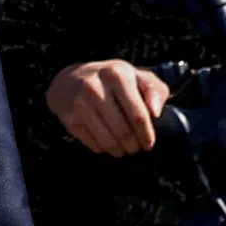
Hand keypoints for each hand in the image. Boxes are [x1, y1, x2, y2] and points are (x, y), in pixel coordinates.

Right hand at [46, 60, 169, 156]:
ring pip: (108, 141)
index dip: (146, 133)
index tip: (149, 143)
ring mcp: (81, 104)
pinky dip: (104, 149)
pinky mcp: (71, 120)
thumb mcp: (135, 75)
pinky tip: (108, 143)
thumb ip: (154, 90)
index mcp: (117, 75)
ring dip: (120, 150)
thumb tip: (156, 112)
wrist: (70, 80)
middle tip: (137, 148)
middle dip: (134, 145)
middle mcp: (96, 88)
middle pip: (123, 131)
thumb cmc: (111, 80)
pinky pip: (93, 145)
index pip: (138, 114)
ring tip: (125, 148)